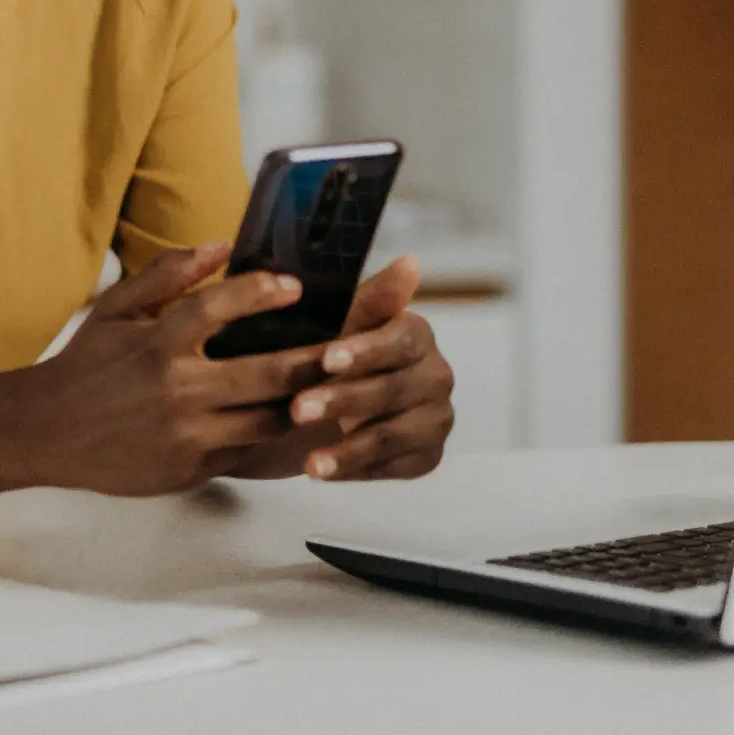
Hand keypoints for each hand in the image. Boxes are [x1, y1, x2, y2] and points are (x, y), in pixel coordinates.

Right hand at [18, 245, 325, 496]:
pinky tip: (296, 421)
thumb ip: (167, 274)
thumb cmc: (86, 363)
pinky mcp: (190, 469)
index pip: (218, 307)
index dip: (260, 293)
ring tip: (335, 385)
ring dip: (302, 403)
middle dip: (312, 359)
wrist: (47, 432)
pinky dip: (272, 435)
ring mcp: (186, 434)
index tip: (294, 286)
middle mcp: (176, 389)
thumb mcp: (116, 308)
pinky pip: (245, 450)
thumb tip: (220, 245)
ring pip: (265, 419)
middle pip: (264, 373)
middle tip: (346, 345)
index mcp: (157, 343)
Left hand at [285, 257, 454, 481]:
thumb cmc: (329, 346)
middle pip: (394, 390)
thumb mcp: (340, 320)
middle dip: (344, 401)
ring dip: (348, 448)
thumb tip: (409, 263)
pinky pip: (393, 467)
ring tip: (308, 461)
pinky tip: (321, 471)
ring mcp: (434, 418)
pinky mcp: (425, 456)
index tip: (326, 359)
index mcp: (416, 334)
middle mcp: (436, 375)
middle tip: (298, 410)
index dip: (365, 351)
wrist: (324, 392)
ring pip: (393, 434)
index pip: (400, 341)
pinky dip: (355, 469)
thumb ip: (372, 296)